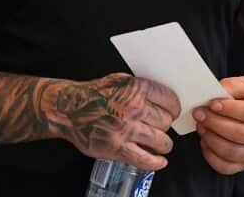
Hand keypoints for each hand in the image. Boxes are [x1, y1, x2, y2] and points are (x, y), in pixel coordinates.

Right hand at [52, 73, 180, 172]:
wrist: (69, 109)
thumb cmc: (94, 94)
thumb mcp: (121, 80)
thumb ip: (141, 88)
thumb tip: (162, 97)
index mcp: (137, 89)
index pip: (170, 100)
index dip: (174, 108)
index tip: (173, 112)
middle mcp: (134, 109)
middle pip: (166, 121)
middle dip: (166, 125)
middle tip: (161, 127)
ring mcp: (126, 129)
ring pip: (161, 141)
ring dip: (164, 144)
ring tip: (161, 144)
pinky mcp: (117, 148)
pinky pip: (144, 160)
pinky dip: (155, 163)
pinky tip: (160, 161)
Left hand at [193, 76, 243, 174]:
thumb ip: (232, 86)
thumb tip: (215, 94)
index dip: (227, 109)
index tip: (211, 104)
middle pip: (237, 133)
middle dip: (213, 123)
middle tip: (199, 114)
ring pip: (229, 151)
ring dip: (210, 139)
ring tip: (201, 126)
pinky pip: (225, 166)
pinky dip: (211, 156)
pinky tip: (206, 142)